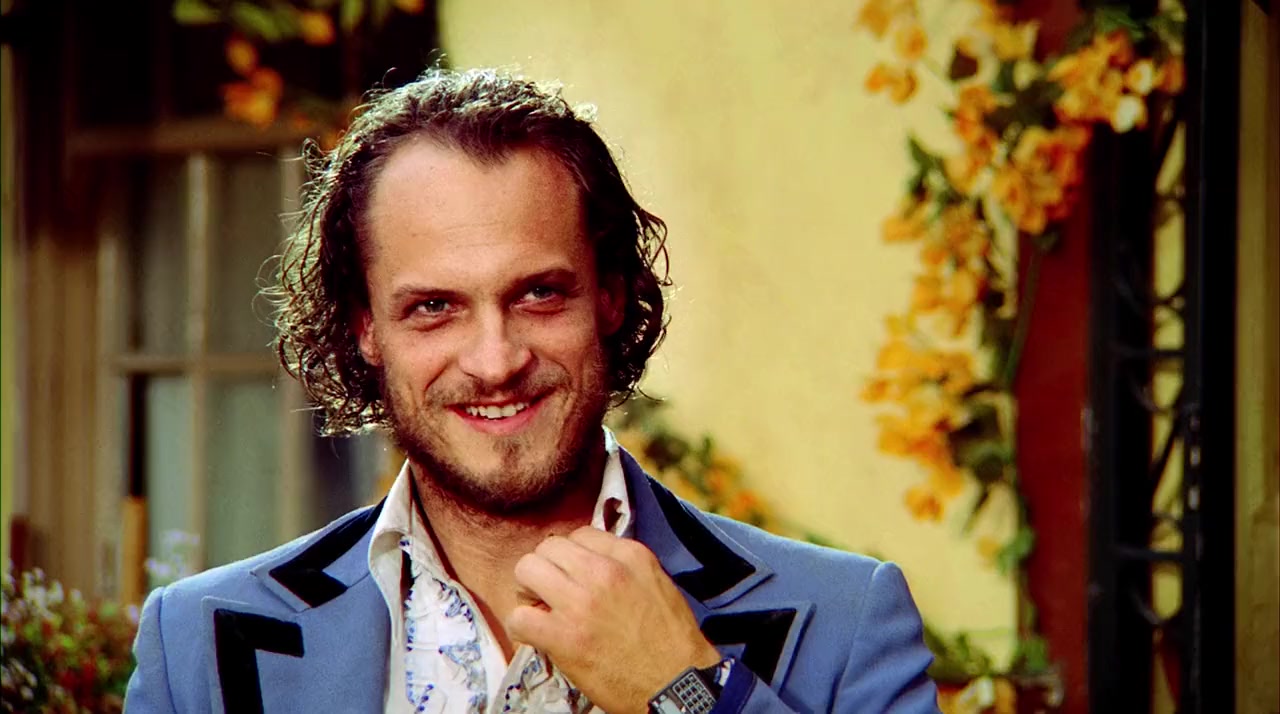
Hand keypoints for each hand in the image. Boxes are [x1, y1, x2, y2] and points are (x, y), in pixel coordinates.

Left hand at [507, 527, 722, 713]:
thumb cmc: (671, 640)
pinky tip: (537, 636)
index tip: (575, 578)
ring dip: (528, 592)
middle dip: (545, 569)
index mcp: (629, 556)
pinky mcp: (564, 636)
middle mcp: (603, 571)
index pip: (580, 535)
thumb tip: (590, 563)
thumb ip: (624, 566)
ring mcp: (581, 602)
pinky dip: (522, 627)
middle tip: (551, 594)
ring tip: (541, 611)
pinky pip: (519, 616)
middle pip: (548, 547)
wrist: (677, 683)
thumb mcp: (656, 584)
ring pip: (526, 570)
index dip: (572, 558)